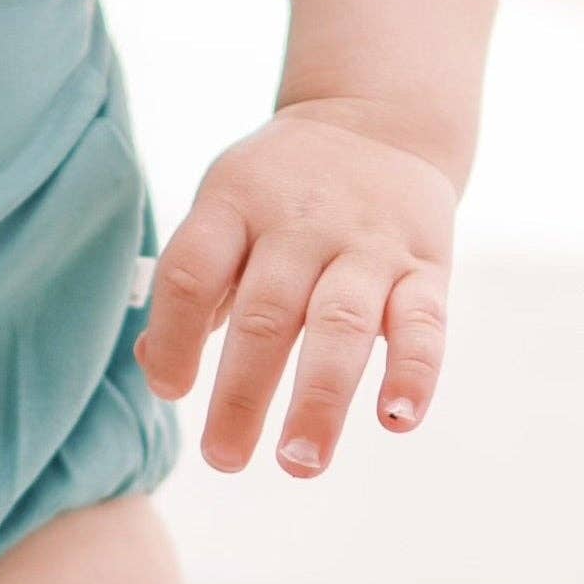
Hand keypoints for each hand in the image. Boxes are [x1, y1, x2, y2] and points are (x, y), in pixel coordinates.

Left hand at [135, 102, 456, 475]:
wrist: (379, 121)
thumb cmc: (280, 191)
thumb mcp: (224, 211)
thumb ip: (195, 286)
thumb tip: (157, 366)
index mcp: (235, 204)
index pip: (193, 271)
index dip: (175, 335)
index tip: (171, 391)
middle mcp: (300, 223)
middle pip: (265, 312)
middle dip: (243, 394)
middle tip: (225, 458)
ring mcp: (367, 244)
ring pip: (341, 325)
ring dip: (320, 400)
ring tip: (299, 462)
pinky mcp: (425, 265)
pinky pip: (424, 322)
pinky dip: (414, 373)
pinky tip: (396, 420)